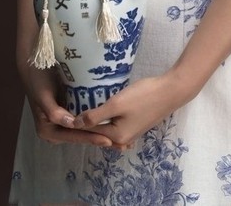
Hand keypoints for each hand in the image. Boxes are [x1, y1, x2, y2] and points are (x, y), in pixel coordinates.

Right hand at [26, 66, 114, 147]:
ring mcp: (63, 121)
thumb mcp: (43, 96)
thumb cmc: (38, 80)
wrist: (34, 64)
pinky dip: (95, 120)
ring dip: (99, 131)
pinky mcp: (68, 111)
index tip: (108, 140)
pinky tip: (110, 120)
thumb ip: (54, 112)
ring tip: (118, 137)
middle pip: (80, 136)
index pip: (73, 136)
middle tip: (119, 144)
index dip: (90, 138)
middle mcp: (56, 129)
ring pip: (83, 129)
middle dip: (98, 138)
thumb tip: (72, 124)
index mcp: (48, 131)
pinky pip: (83, 119)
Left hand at [72, 73, 188, 147]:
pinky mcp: (134, 123)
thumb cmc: (143, 96)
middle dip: (83, 122)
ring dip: (94, 119)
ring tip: (80, 105)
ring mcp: (129, 132)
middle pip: (96, 131)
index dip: (75, 121)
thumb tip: (75, 124)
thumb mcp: (116, 104)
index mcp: (116, 136)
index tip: (60, 111)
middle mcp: (122, 138)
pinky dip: (104, 118)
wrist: (170, 91)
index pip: (88, 131)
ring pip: (105, 127)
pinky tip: (99, 107)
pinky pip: (113, 124)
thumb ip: (96, 115)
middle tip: (68, 107)